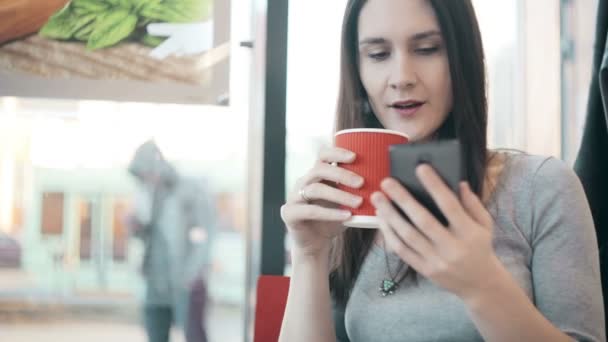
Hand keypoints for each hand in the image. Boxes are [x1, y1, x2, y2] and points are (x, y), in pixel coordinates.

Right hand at [281, 147, 364, 258]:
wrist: (315, 245)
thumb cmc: (334, 220)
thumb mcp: (348, 202)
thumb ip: (359, 191)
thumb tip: (389, 181)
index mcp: (316, 175)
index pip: (323, 155)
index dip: (337, 153)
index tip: (355, 157)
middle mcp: (303, 182)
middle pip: (319, 169)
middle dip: (341, 174)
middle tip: (361, 182)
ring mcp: (294, 197)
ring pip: (315, 189)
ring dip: (339, 194)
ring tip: (358, 202)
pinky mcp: (290, 213)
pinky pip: (310, 210)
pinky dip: (330, 213)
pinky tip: (346, 216)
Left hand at [370, 164, 503, 300]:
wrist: (479, 284)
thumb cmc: (480, 247)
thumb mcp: (485, 224)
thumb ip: (473, 203)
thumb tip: (459, 182)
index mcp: (469, 233)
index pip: (450, 205)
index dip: (434, 186)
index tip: (421, 168)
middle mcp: (451, 248)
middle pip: (423, 220)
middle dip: (403, 199)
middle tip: (386, 182)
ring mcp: (436, 261)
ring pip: (407, 236)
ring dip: (390, 215)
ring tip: (377, 198)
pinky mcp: (424, 269)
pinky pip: (402, 250)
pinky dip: (389, 234)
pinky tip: (382, 218)